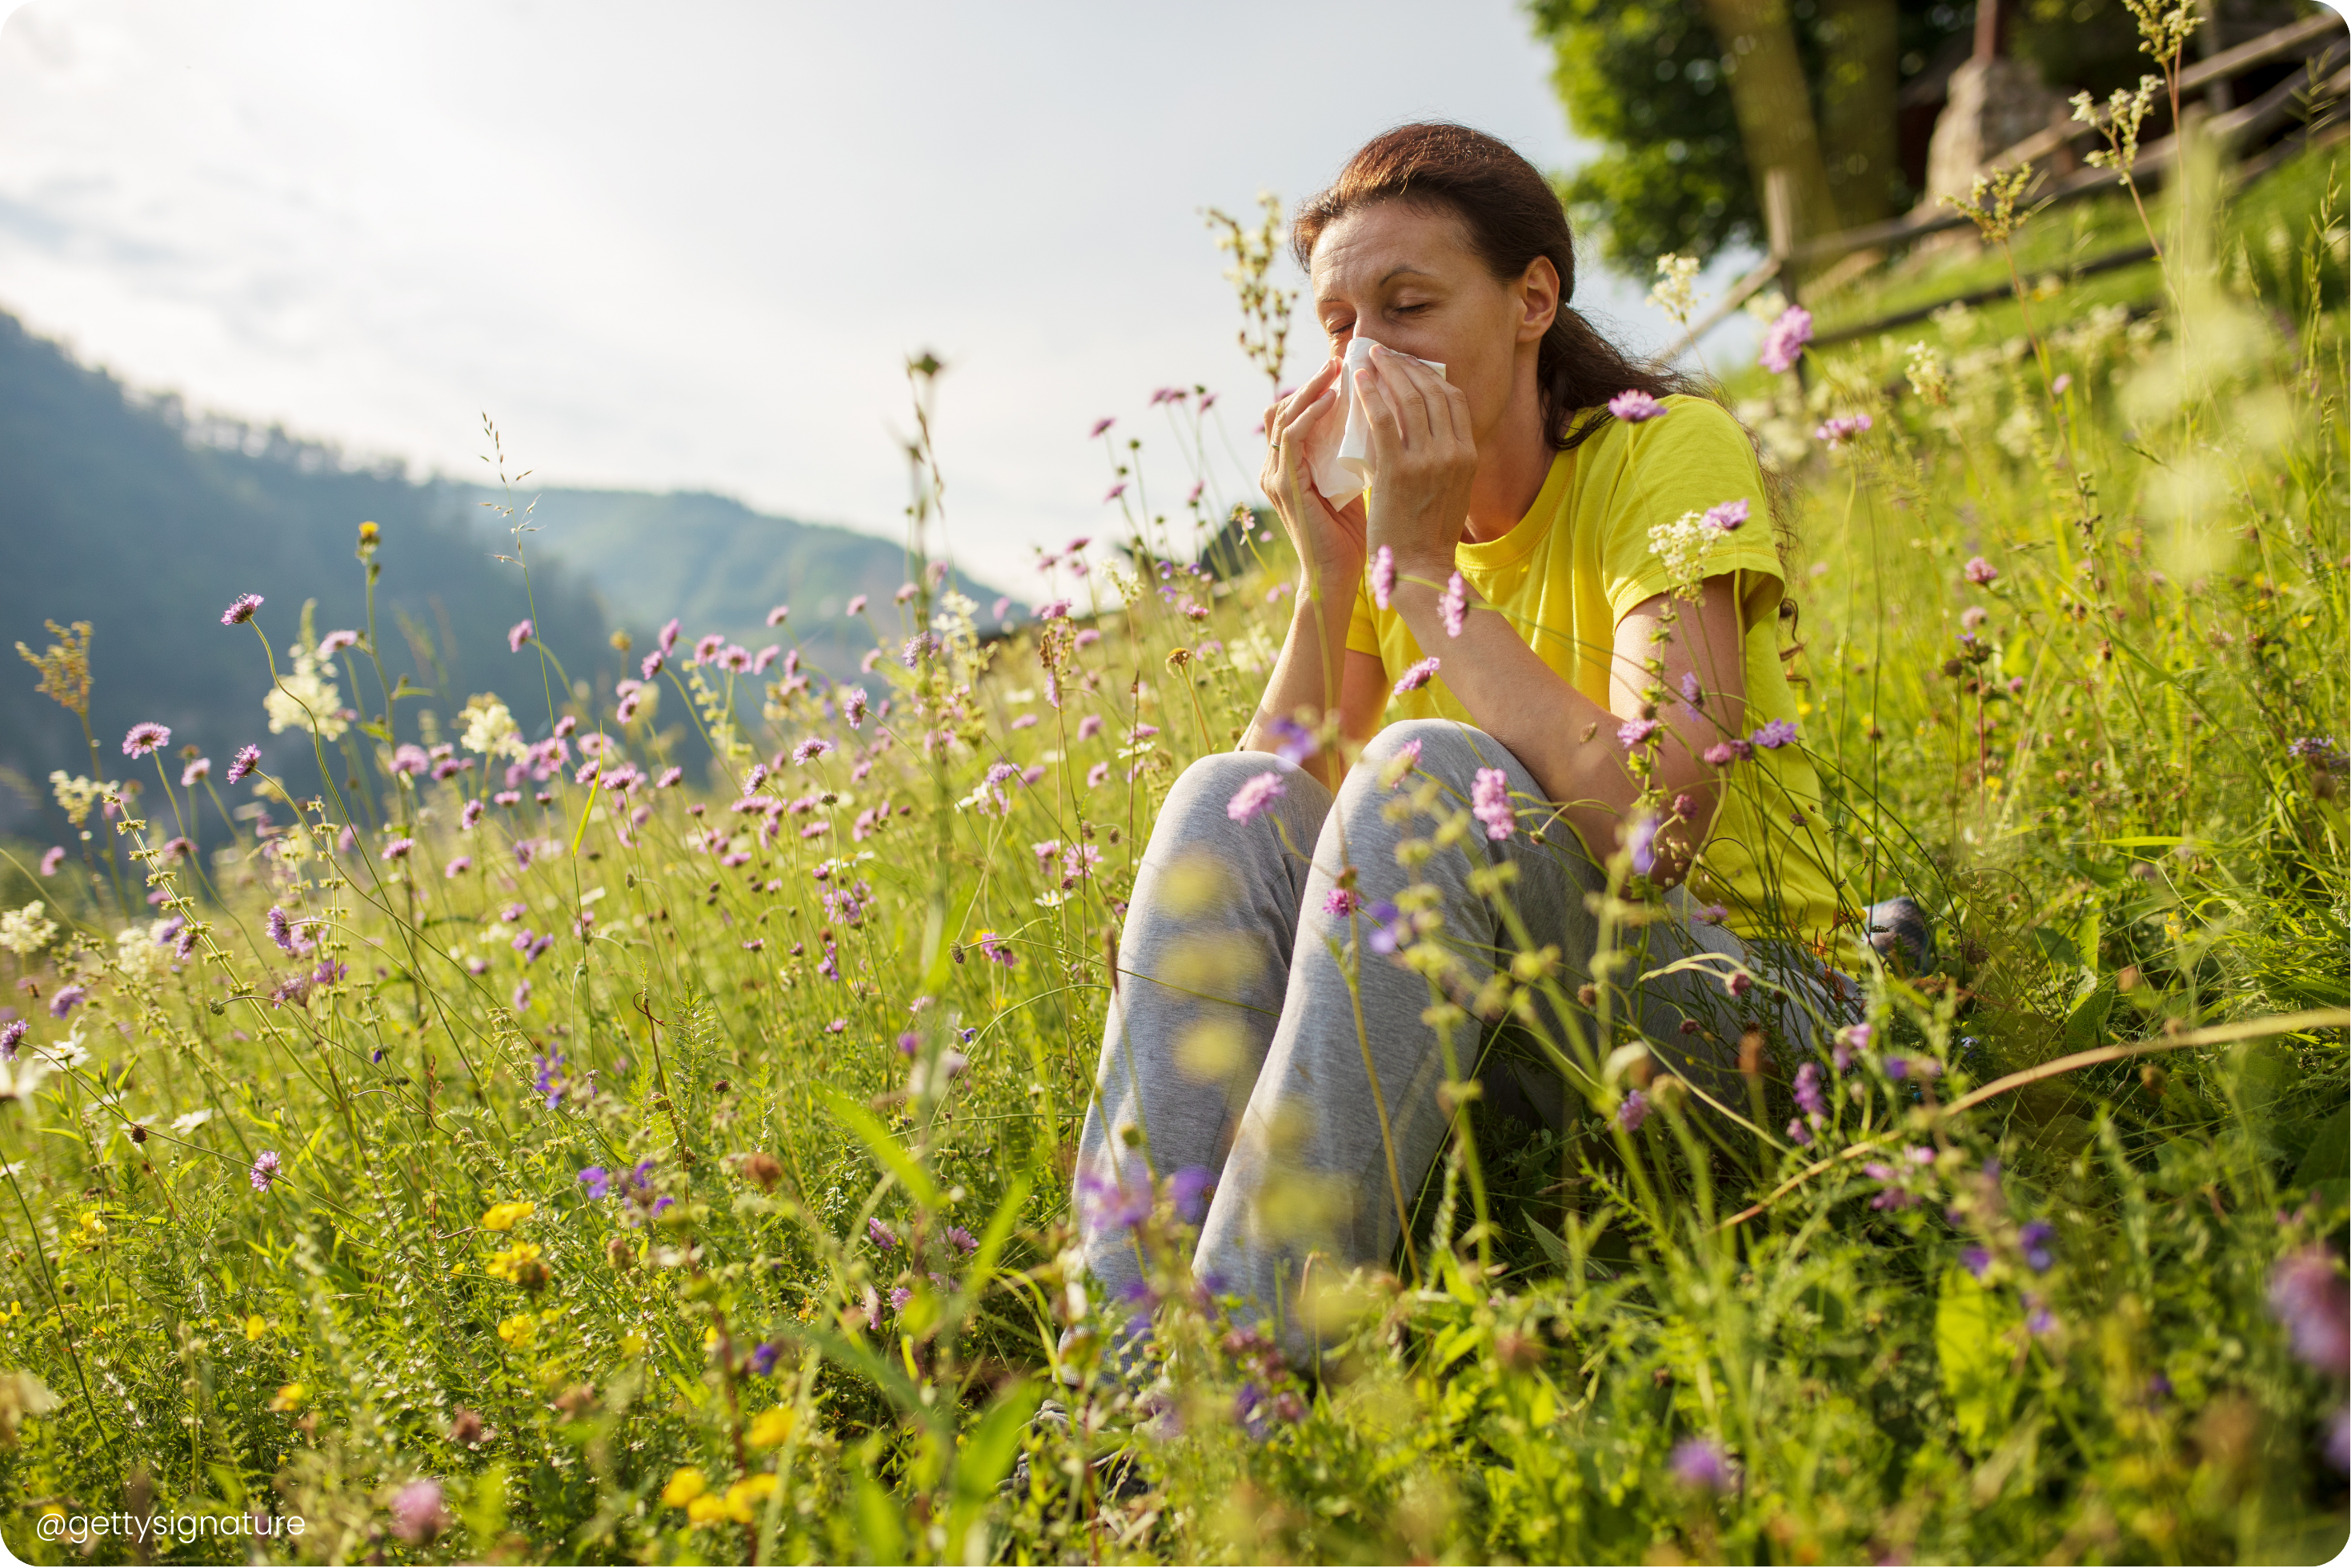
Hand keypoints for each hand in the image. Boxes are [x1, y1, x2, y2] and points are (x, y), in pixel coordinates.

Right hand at [1260, 356, 1366, 590]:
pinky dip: (1310, 413)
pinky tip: (1334, 399)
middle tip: (1344, 358)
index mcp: (1291, 468)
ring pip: (1283, 414)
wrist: (1341, 578)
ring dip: (1311, 387)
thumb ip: (1360, 455)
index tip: (1352, 369)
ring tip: (1339, 368)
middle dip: (1313, 380)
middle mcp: (1275, 468)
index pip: (1296, 414)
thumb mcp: (1357, 484)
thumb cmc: (1357, 535)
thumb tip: (1389, 421)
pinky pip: (1291, 436)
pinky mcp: (1282, 486)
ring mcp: (1274, 477)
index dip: (1317, 388)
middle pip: (1283, 406)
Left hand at [1355, 344, 1476, 583]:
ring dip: (1387, 372)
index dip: (1430, 376)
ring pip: (1408, 399)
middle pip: (1432, 392)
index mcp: (1469, 456)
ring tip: (1369, 359)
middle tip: (1384, 354)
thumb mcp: (1451, 490)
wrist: (1418, 568)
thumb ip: (1443, 459)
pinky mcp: (1397, 470)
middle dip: (1407, 366)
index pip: (1453, 400)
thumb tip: (1421, 429)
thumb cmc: (1427, 533)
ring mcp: (1427, 461)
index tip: (1410, 366)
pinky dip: (1370, 394)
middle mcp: (1453, 453)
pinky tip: (1358, 382)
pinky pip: (1382, 420)